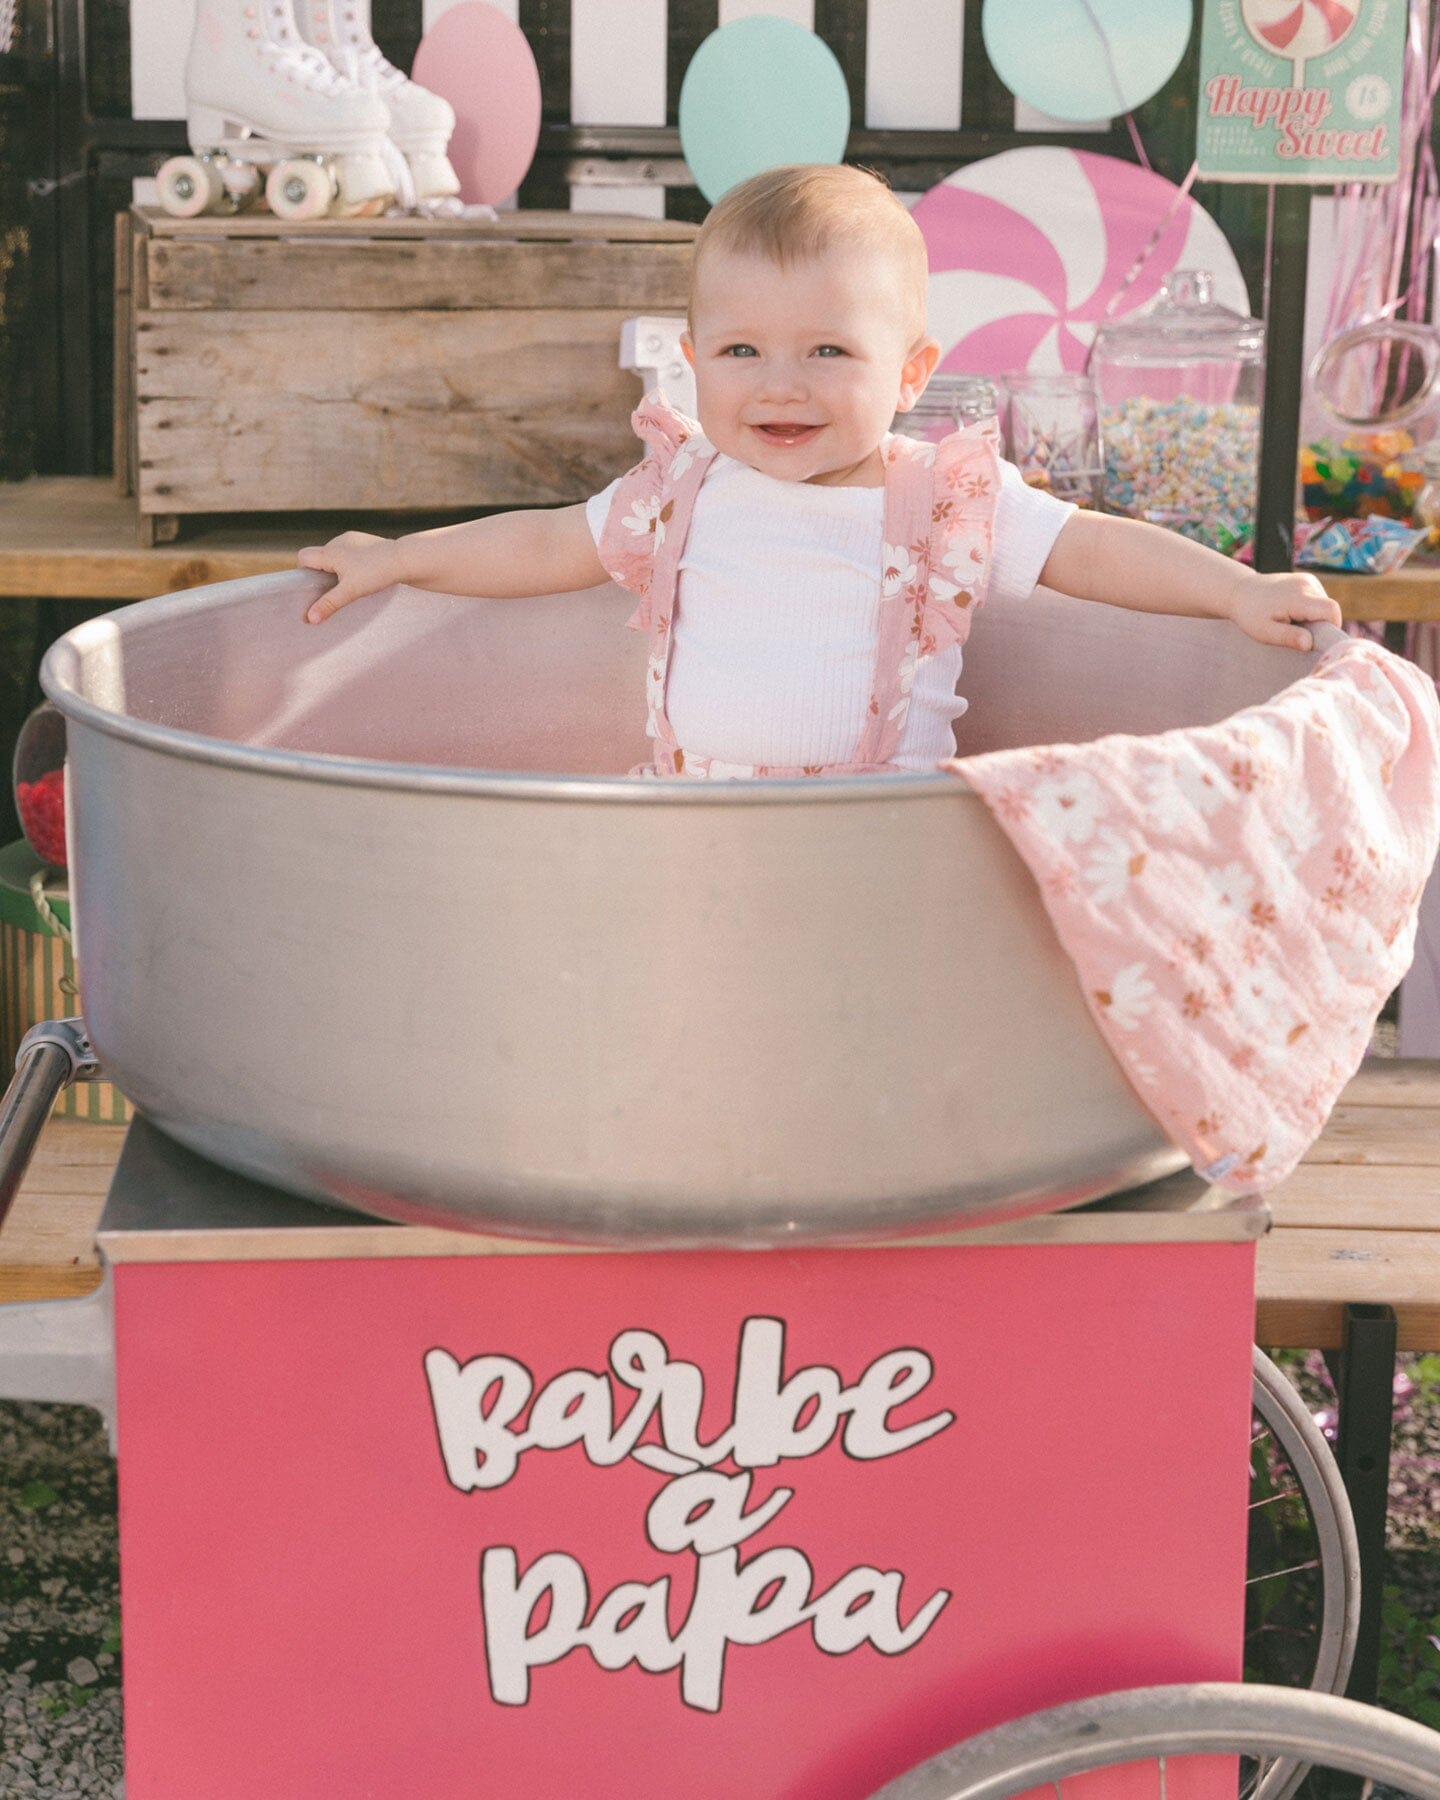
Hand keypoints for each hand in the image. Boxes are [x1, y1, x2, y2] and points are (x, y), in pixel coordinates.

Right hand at [297, 531, 404, 622]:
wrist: (405, 559)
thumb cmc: (377, 573)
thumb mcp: (350, 592)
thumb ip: (329, 604)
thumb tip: (309, 619)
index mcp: (330, 551)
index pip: (303, 557)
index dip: (305, 572)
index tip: (317, 587)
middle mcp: (339, 541)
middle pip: (319, 557)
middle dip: (323, 573)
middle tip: (337, 590)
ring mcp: (353, 539)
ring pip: (336, 555)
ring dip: (339, 568)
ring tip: (354, 582)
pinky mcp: (366, 541)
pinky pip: (351, 552)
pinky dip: (352, 563)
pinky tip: (366, 574)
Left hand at [1225, 567, 1342, 650]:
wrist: (1241, 591)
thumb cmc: (1251, 615)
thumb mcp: (1265, 632)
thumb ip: (1288, 637)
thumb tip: (1309, 643)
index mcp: (1297, 597)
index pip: (1331, 610)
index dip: (1331, 627)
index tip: (1317, 639)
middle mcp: (1306, 584)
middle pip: (1330, 608)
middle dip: (1320, 624)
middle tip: (1298, 632)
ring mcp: (1308, 579)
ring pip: (1325, 604)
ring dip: (1314, 617)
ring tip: (1292, 620)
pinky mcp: (1307, 579)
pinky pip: (1319, 598)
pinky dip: (1311, 609)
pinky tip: (1293, 612)